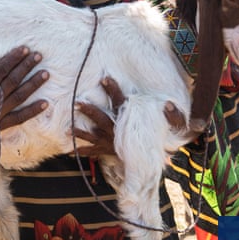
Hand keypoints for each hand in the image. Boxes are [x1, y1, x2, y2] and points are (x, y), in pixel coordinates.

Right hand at [0, 31, 48, 132]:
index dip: (13, 59)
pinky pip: (19, 119)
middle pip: (12, 82)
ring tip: (45, 74)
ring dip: (33, 85)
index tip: (25, 49)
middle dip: (26, 68)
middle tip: (39, 56)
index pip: (0, 71)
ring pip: (18, 98)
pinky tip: (45, 103)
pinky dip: (32, 112)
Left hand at [73, 78, 189, 157]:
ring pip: (93, 136)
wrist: (147, 162)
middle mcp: (117, 131)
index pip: (120, 102)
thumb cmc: (152, 139)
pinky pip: (93, 152)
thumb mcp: (163, 126)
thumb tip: (170, 104)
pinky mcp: (106, 151)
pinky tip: (68, 152)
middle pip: (102, 118)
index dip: (113, 89)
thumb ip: (172, 115)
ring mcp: (110, 142)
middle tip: (77, 102)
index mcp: (127, 121)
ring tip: (66, 130)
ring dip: (80, 132)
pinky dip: (81, 152)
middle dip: (89, 110)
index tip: (104, 77)